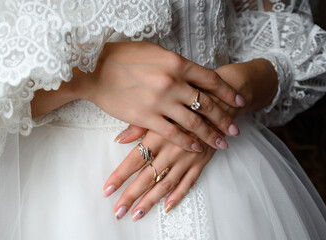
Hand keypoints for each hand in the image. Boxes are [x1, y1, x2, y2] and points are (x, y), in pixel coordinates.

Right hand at [72, 42, 244, 151]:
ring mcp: (160, 101)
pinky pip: (174, 133)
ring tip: (223, 143)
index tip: (238, 102)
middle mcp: (173, 82)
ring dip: (211, 134)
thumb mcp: (154, 52)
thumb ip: (175, 64)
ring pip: (194, 122)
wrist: (93, 69)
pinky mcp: (146, 117)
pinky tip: (197, 147)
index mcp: (176, 63)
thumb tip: (190, 73)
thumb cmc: (122, 57)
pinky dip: (188, 142)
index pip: (210, 80)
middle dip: (224, 118)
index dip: (227, 92)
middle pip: (207, 103)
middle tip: (235, 129)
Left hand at [102, 58, 278, 219]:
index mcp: (159, 134)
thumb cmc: (184, 100)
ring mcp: (188, 158)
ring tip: (137, 214)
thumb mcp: (161, 105)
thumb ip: (139, 124)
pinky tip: (167, 207)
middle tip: (118, 212)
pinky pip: (189, 181)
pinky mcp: (201, 161)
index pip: (135, 160)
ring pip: (166, 183)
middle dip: (131, 195)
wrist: (218, 99)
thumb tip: (119, 138)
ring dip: (151, 200)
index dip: (120, 176)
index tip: (107, 190)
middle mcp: (172, 149)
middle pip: (148, 177)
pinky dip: (179, 195)